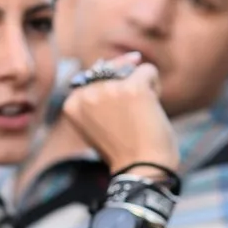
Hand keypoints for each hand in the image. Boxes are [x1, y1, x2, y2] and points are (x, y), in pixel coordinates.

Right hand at [59, 55, 179, 173]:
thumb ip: (101, 93)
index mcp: (71, 103)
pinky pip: (148, 70)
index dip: (111, 95)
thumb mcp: (100, 121)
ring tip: (139, 116)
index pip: (93, 78)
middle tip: (130, 120)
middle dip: (126, 89)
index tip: (115, 121)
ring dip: (141, 89)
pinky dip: (155, 87)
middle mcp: (86, 94)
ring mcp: (108, 89)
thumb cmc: (125, 148)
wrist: (142, 170)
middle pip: (112, 70)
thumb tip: (130, 57)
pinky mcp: (132, 87)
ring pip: (131, 69)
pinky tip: (151, 109)